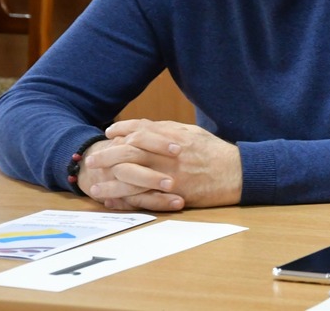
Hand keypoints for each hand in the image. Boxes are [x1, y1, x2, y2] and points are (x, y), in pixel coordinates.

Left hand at [84, 120, 242, 210]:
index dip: (122, 129)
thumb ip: (169, 130)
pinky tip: (114, 201)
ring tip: (94, 185)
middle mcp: (168, 154)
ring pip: (131, 176)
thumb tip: (146, 128)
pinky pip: (143, 197)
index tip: (109, 132)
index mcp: (174, 136)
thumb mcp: (193, 134)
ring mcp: (170, 175)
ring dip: (110, 181)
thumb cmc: (216, 153)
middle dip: (108, 155)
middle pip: (130, 152)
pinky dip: (126, 199)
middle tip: (93, 159)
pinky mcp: (173, 193)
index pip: (141, 129)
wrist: (237, 173)